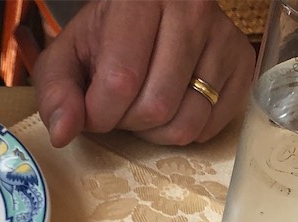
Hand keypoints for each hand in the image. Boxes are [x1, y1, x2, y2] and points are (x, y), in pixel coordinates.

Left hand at [33, 0, 253, 147]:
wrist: (146, 18)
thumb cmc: (102, 41)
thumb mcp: (66, 61)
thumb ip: (55, 95)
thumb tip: (62, 133)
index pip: (120, 82)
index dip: (99, 114)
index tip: (93, 109)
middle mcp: (190, 8)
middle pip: (156, 106)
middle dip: (129, 122)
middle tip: (121, 106)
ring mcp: (222, 35)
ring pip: (187, 121)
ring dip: (157, 132)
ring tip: (145, 105)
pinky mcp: (242, 61)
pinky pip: (212, 125)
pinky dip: (187, 129)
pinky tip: (173, 104)